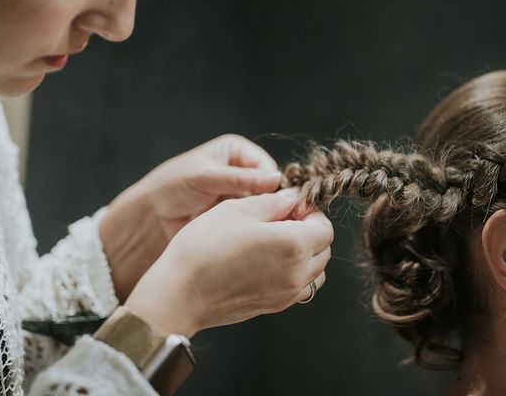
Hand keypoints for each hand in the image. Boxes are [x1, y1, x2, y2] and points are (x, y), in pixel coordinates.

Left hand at [99, 134, 281, 300]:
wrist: (152, 215)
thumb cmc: (172, 186)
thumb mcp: (206, 177)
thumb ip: (239, 179)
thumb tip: (275, 179)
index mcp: (237, 151)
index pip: (267, 166)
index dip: (273, 184)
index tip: (276, 201)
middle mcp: (243, 171)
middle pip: (270, 187)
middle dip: (271, 202)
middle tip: (274, 219)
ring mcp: (241, 195)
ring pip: (264, 206)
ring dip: (263, 217)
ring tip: (261, 229)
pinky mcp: (236, 216)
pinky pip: (253, 221)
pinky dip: (254, 228)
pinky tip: (254, 236)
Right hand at [124, 188, 333, 336]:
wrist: (180, 292)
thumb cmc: (205, 246)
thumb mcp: (239, 209)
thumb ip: (274, 201)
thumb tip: (293, 198)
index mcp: (294, 245)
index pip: (325, 227)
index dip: (310, 212)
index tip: (288, 206)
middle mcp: (297, 274)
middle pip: (323, 250)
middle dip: (309, 231)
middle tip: (279, 220)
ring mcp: (286, 295)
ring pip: (315, 272)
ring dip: (304, 254)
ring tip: (273, 241)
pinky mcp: (273, 307)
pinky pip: (298, 288)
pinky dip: (293, 273)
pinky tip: (265, 261)